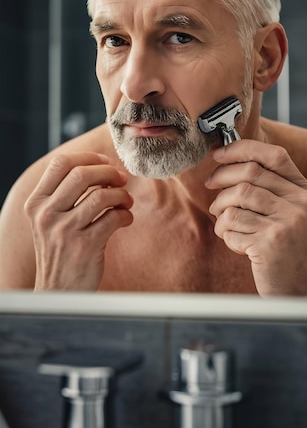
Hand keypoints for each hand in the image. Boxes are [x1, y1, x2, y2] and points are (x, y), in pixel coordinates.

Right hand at [24, 152, 132, 290]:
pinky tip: (124, 220)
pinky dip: (126, 215)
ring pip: (102, 195)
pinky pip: (114, 217)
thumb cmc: (60, 251)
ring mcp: (64, 230)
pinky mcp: (85, 246)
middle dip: (109, 172)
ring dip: (121, 195)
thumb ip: (64, 194)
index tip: (104, 162)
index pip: (60, 163)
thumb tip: (99, 166)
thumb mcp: (50, 220)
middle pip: (82, 174)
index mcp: (36, 203)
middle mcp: (46, 214)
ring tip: (125, 202)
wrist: (58, 292)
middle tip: (121, 179)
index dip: (88, 158)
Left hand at [206, 140, 306, 295]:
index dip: (242, 149)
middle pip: (250, 173)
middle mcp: (299, 204)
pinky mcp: (269, 244)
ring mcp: (286, 224)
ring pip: (237, 197)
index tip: (219, 154)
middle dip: (222, 176)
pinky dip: (225, 233)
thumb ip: (270, 188)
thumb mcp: (291, 213)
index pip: (275, 155)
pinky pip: (232, 226)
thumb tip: (229, 161)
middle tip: (210, 184)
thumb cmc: (289, 249)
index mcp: (305, 192)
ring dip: (220, 208)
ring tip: (222, 220)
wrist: (302, 291)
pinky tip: (234, 241)